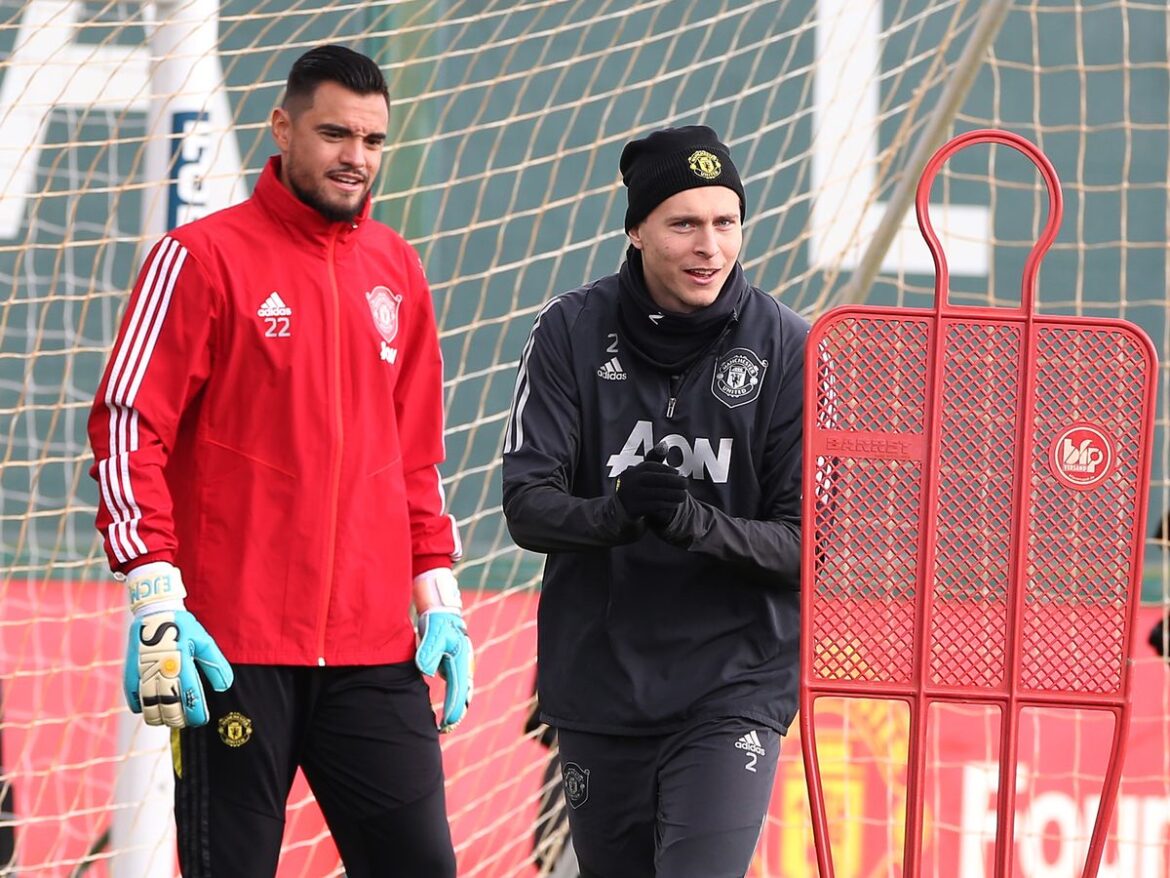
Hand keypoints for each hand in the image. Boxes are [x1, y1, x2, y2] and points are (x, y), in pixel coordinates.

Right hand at [123, 562, 233, 727]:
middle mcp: (160, 669)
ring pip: (149, 707)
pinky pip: (134, 699)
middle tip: (186, 721)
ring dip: (160, 718)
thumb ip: (216, 665)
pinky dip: (142, 708)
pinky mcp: (129, 673)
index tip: (201, 720)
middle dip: (179, 719)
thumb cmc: (183, 627)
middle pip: (168, 707)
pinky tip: (152, 708)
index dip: (196, 714)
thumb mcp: (204, 641)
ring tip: (169, 718)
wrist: (154, 611)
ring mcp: (142, 672)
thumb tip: (224, 687)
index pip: (189, 696)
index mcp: (181, 661)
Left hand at [414, 568, 473, 732]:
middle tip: (445, 729)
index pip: (459, 691)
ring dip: (456, 708)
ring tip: (446, 725)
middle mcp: (464, 666)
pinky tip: (445, 709)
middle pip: (464, 695)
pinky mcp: (455, 665)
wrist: (442, 611)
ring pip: (461, 692)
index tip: (446, 724)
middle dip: (456, 713)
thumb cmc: (438, 623)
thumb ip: (428, 652)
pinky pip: (456, 687)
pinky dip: (453, 699)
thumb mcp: (433, 634)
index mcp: (462, 661)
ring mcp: (461, 666)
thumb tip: (427, 671)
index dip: (453, 709)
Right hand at [615, 441, 686, 526]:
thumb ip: (653, 458)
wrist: (621, 511)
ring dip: (673, 494)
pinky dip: (667, 504)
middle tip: (686, 483)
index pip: (650, 466)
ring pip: (656, 493)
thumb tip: (664, 445)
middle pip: (653, 479)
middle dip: (672, 481)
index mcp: (632, 471)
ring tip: (684, 495)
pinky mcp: (634, 509)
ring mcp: (631, 496)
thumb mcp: (642, 472)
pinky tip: (675, 503)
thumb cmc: (637, 487)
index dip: (666, 469)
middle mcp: (629, 482)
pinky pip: (654, 506)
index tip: (678, 473)